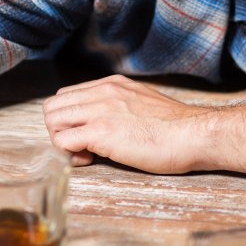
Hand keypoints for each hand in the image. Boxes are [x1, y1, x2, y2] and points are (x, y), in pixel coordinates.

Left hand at [43, 75, 212, 173]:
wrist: (194, 135)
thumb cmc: (177, 129)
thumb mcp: (144, 105)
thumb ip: (123, 107)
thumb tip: (111, 124)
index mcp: (112, 85)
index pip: (68, 95)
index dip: (72, 119)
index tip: (88, 136)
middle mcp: (102, 92)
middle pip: (53, 106)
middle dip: (60, 130)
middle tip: (81, 147)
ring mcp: (100, 110)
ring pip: (51, 120)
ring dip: (61, 141)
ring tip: (86, 154)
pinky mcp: (101, 131)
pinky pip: (61, 142)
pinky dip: (68, 156)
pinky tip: (91, 160)